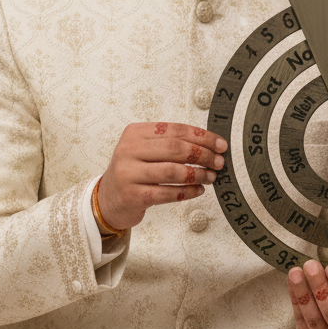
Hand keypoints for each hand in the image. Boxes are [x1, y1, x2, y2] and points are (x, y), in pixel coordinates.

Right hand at [96, 122, 226, 230]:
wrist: (108, 198)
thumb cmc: (134, 171)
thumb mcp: (146, 150)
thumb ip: (171, 143)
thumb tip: (210, 145)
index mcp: (136, 133)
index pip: (175, 130)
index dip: (201, 136)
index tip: (219, 144)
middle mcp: (129, 150)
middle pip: (175, 149)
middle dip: (202, 155)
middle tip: (218, 162)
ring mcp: (129, 174)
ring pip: (172, 172)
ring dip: (197, 174)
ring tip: (210, 177)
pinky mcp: (132, 196)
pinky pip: (167, 193)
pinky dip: (187, 192)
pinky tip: (198, 190)